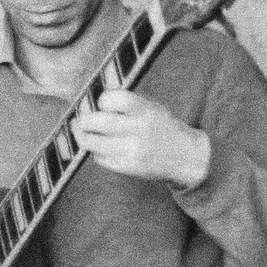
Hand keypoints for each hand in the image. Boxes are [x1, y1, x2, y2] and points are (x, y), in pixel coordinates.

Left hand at [73, 89, 210, 187]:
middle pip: (97, 122)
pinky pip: (99, 158)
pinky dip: (96, 152)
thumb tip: (91, 104)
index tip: (101, 103)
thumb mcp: (152, 107)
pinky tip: (102, 148)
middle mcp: (138, 130)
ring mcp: (131, 151)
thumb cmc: (162, 127)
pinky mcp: (127, 167)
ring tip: (82, 133)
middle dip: (83, 120)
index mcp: (145, 110)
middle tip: (80, 120)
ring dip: (83, 137)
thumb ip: (126, 104)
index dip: (101, 100)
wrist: (185, 156)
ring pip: (92, 143)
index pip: (112, 99)